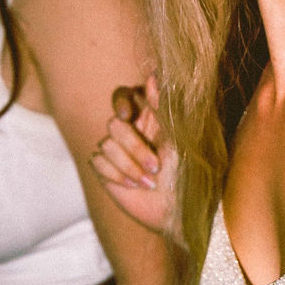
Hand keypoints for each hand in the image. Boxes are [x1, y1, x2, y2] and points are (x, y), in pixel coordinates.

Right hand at [91, 74, 179, 237]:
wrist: (178, 210)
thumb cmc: (187, 174)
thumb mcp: (178, 139)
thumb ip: (164, 108)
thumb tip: (153, 74)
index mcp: (149, 118)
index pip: (124, 95)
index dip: (122, 101)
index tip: (129, 115)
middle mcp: (130, 131)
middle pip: (114, 123)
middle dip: (134, 147)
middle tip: (156, 166)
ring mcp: (116, 150)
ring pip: (106, 144)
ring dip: (129, 166)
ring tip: (149, 182)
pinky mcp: (106, 169)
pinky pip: (98, 161)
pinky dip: (117, 175)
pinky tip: (134, 186)